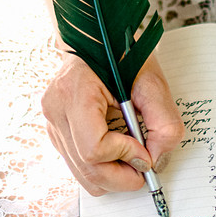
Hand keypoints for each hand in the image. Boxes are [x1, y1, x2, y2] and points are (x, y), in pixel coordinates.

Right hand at [42, 52, 183, 193]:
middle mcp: (55, 110)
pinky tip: (118, 149)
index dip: (125, 156)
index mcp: (74, 92)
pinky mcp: (56, 132)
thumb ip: (163, 123)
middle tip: (145, 165)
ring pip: (82, 175)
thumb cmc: (122, 55)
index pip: (94, 148)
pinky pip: (79, 166)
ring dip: (113, 175)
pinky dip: (102, 168)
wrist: (98, 40)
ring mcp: (52, 123)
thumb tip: (155, 161)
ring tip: (133, 155)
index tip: (145, 149)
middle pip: (87, 168)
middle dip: (122, 176)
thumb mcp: (153, 82)